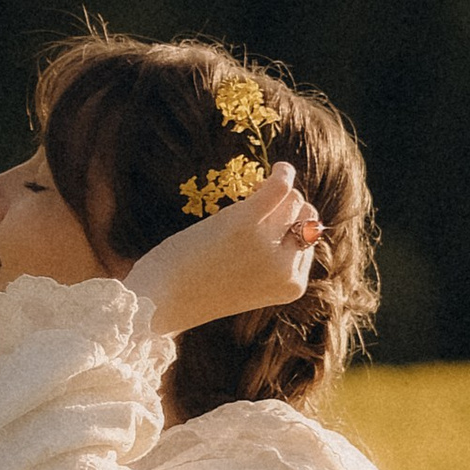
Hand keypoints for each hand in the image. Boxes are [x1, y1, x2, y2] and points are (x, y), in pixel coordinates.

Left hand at [124, 164, 324, 341]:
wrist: (160, 301)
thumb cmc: (196, 288)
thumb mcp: (246, 281)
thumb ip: (272, 258)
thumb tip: (296, 211)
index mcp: (292, 286)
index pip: (308, 242)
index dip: (287, 229)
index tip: (266, 227)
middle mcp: (286, 267)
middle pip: (305, 218)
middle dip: (285, 210)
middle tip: (257, 210)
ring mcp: (268, 244)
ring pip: (292, 200)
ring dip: (277, 193)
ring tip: (252, 197)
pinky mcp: (246, 221)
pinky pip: (280, 187)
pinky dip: (282, 173)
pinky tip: (280, 168)